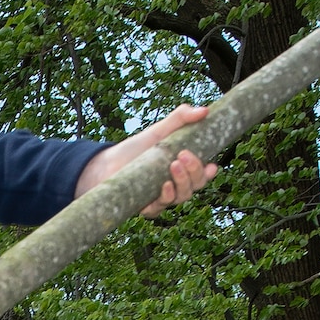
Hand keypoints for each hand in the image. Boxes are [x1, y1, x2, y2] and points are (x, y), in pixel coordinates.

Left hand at [74, 103, 219, 214]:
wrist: (107, 162)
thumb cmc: (136, 148)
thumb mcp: (159, 130)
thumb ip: (181, 118)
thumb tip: (204, 110)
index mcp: (182, 170)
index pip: (202, 175)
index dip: (209, 173)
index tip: (212, 165)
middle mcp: (175, 186)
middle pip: (195, 185)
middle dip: (194, 171)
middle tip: (183, 155)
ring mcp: (161, 198)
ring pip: (181, 197)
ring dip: (182, 182)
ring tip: (173, 165)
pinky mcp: (145, 206)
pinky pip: (160, 209)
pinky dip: (165, 198)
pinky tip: (164, 186)